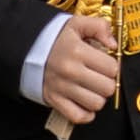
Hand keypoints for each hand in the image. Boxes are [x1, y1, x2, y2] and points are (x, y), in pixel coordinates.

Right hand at [42, 14, 119, 128]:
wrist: (27, 49)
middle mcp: (70, 71)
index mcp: (77, 51)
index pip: (112, 68)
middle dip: (107, 82)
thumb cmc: (54, 38)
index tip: (105, 64)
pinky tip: (85, 102)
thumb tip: (113, 44)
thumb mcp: (77, 24)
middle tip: (100, 76)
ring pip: (96, 104)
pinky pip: (79, 116)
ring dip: (98, 97)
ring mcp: (62, 88)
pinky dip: (86, 113)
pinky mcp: (55, 100)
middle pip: (107, 88)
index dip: (112, 66)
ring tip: (92, 88)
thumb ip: (100, 27)